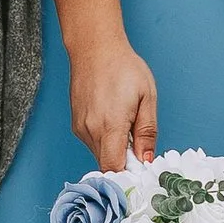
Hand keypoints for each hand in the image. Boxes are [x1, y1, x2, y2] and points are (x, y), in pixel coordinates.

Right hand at [71, 32, 157, 172]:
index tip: (141, 168)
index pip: (114, 168)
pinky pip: (92, 142)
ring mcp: (81, 128)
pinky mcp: (76, 124)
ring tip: (125, 123)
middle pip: (107, 164)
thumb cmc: (123, 68)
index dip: (128, 174)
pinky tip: (112, 119)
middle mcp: (91, 130)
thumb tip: (146, 159)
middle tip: (138, 142)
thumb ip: (146, 132)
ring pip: (100, 154)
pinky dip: (105, 139)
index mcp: (110, 125)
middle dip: (124, 161)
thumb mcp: (147, 97)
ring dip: (115, 149)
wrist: (95, 48)